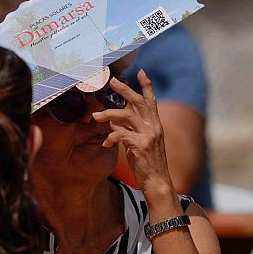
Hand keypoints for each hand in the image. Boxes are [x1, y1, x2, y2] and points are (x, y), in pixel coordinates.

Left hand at [92, 70, 173, 192]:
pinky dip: (110, 137)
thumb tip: (114, 118)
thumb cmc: (146, 163)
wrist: (157, 182)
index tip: (141, 71)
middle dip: (125, 90)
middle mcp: (154, 126)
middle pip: (139, 101)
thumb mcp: (137, 143)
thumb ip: (128, 129)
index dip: (147, 85)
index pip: (151, 100)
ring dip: (109, 113)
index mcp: (155, 124)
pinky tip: (104, 144)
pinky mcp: (141, 145)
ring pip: (127, 116)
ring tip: (95, 116)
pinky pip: (121, 135)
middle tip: (111, 81)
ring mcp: (149, 135)